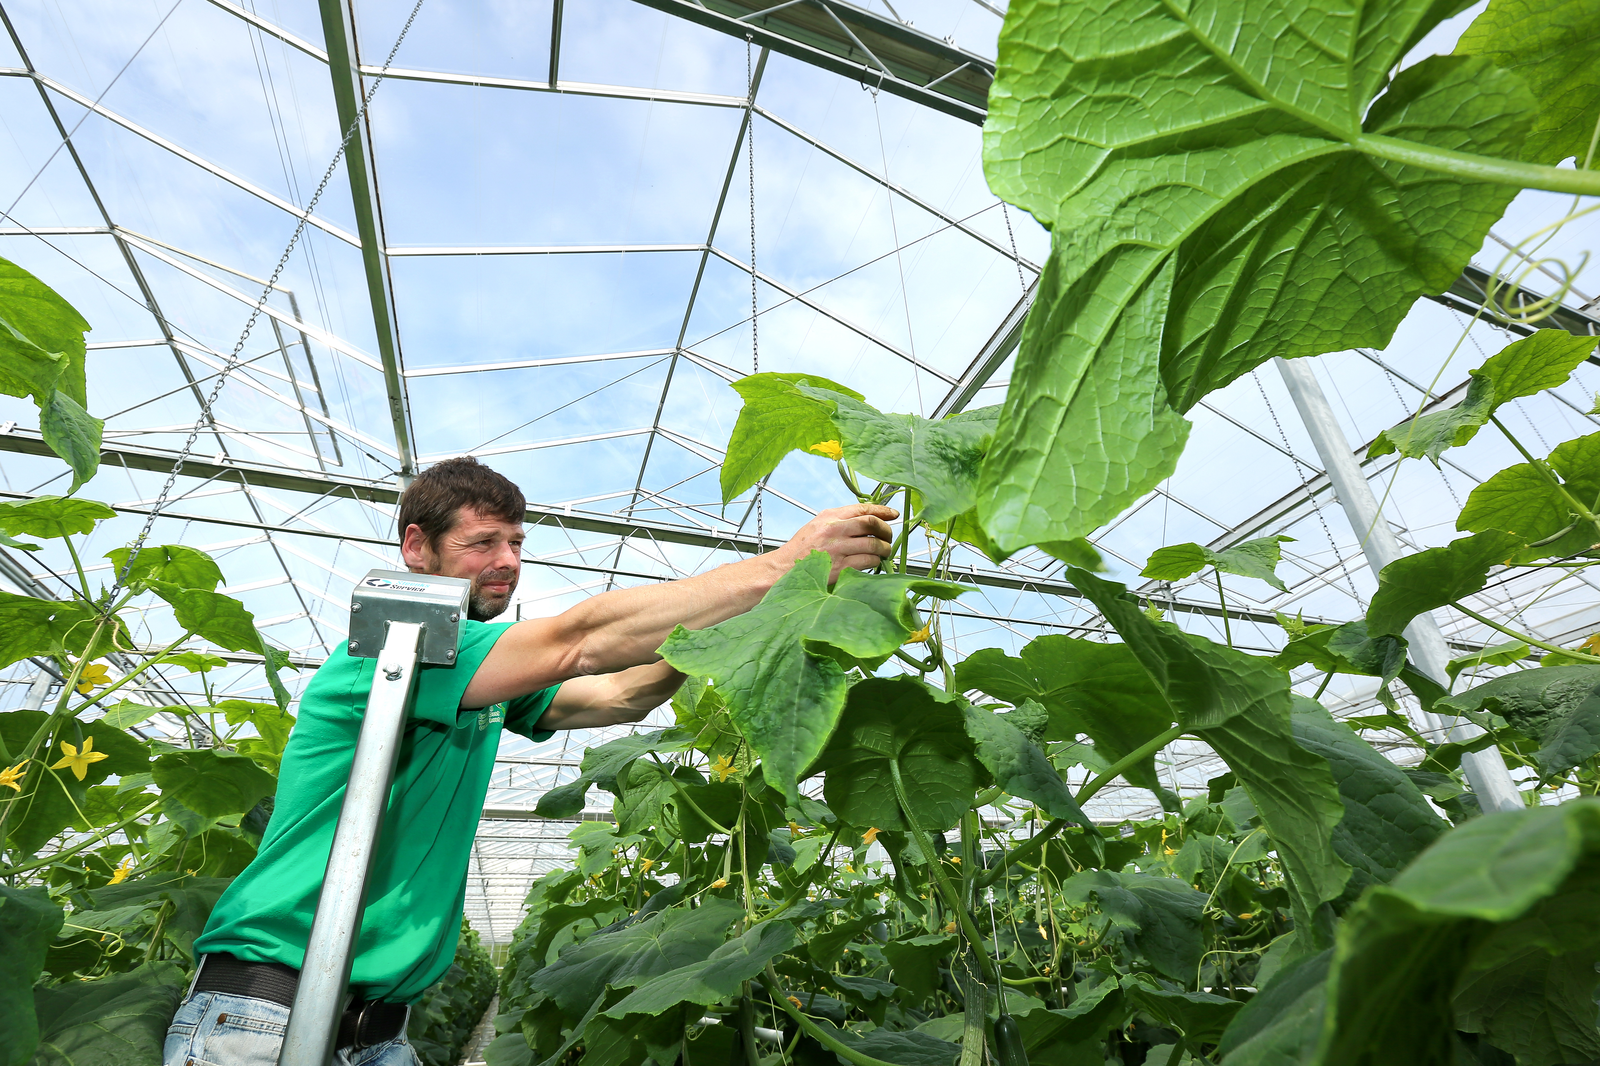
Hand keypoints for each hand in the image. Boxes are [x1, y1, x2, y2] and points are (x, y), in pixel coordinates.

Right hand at [771, 503, 897, 581]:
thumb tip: (868, 520)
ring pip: (874, 544)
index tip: (893, 514)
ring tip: (884, 552)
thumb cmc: (802, 549)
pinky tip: (872, 563)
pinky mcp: (841, 567)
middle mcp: (834, 530)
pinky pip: (868, 561)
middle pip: (872, 523)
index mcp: (830, 517)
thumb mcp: (817, 526)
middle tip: (888, 537)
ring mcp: (838, 549)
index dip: (882, 511)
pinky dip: (875, 562)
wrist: (784, 570)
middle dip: (886, 530)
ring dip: (884, 549)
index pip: (863, 508)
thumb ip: (839, 520)